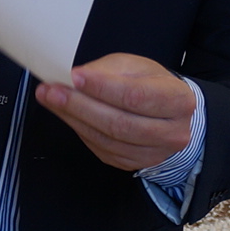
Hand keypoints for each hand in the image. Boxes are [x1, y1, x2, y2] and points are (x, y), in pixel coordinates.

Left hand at [33, 54, 194, 171]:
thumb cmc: (154, 87)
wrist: (172, 115)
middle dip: (79, 106)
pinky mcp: (133, 163)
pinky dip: (80, 130)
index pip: (136, 96)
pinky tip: (67, 115)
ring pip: (107, 139)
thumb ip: (109, 70)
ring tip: (51, 100)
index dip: (102, 88)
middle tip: (51, 91)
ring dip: (73, 118)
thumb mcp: (138, 67)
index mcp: (178, 100)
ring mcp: (153, 152)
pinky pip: (101, 149)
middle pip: (119, 123)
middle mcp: (171, 132)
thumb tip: (78, 77)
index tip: (74, 77)